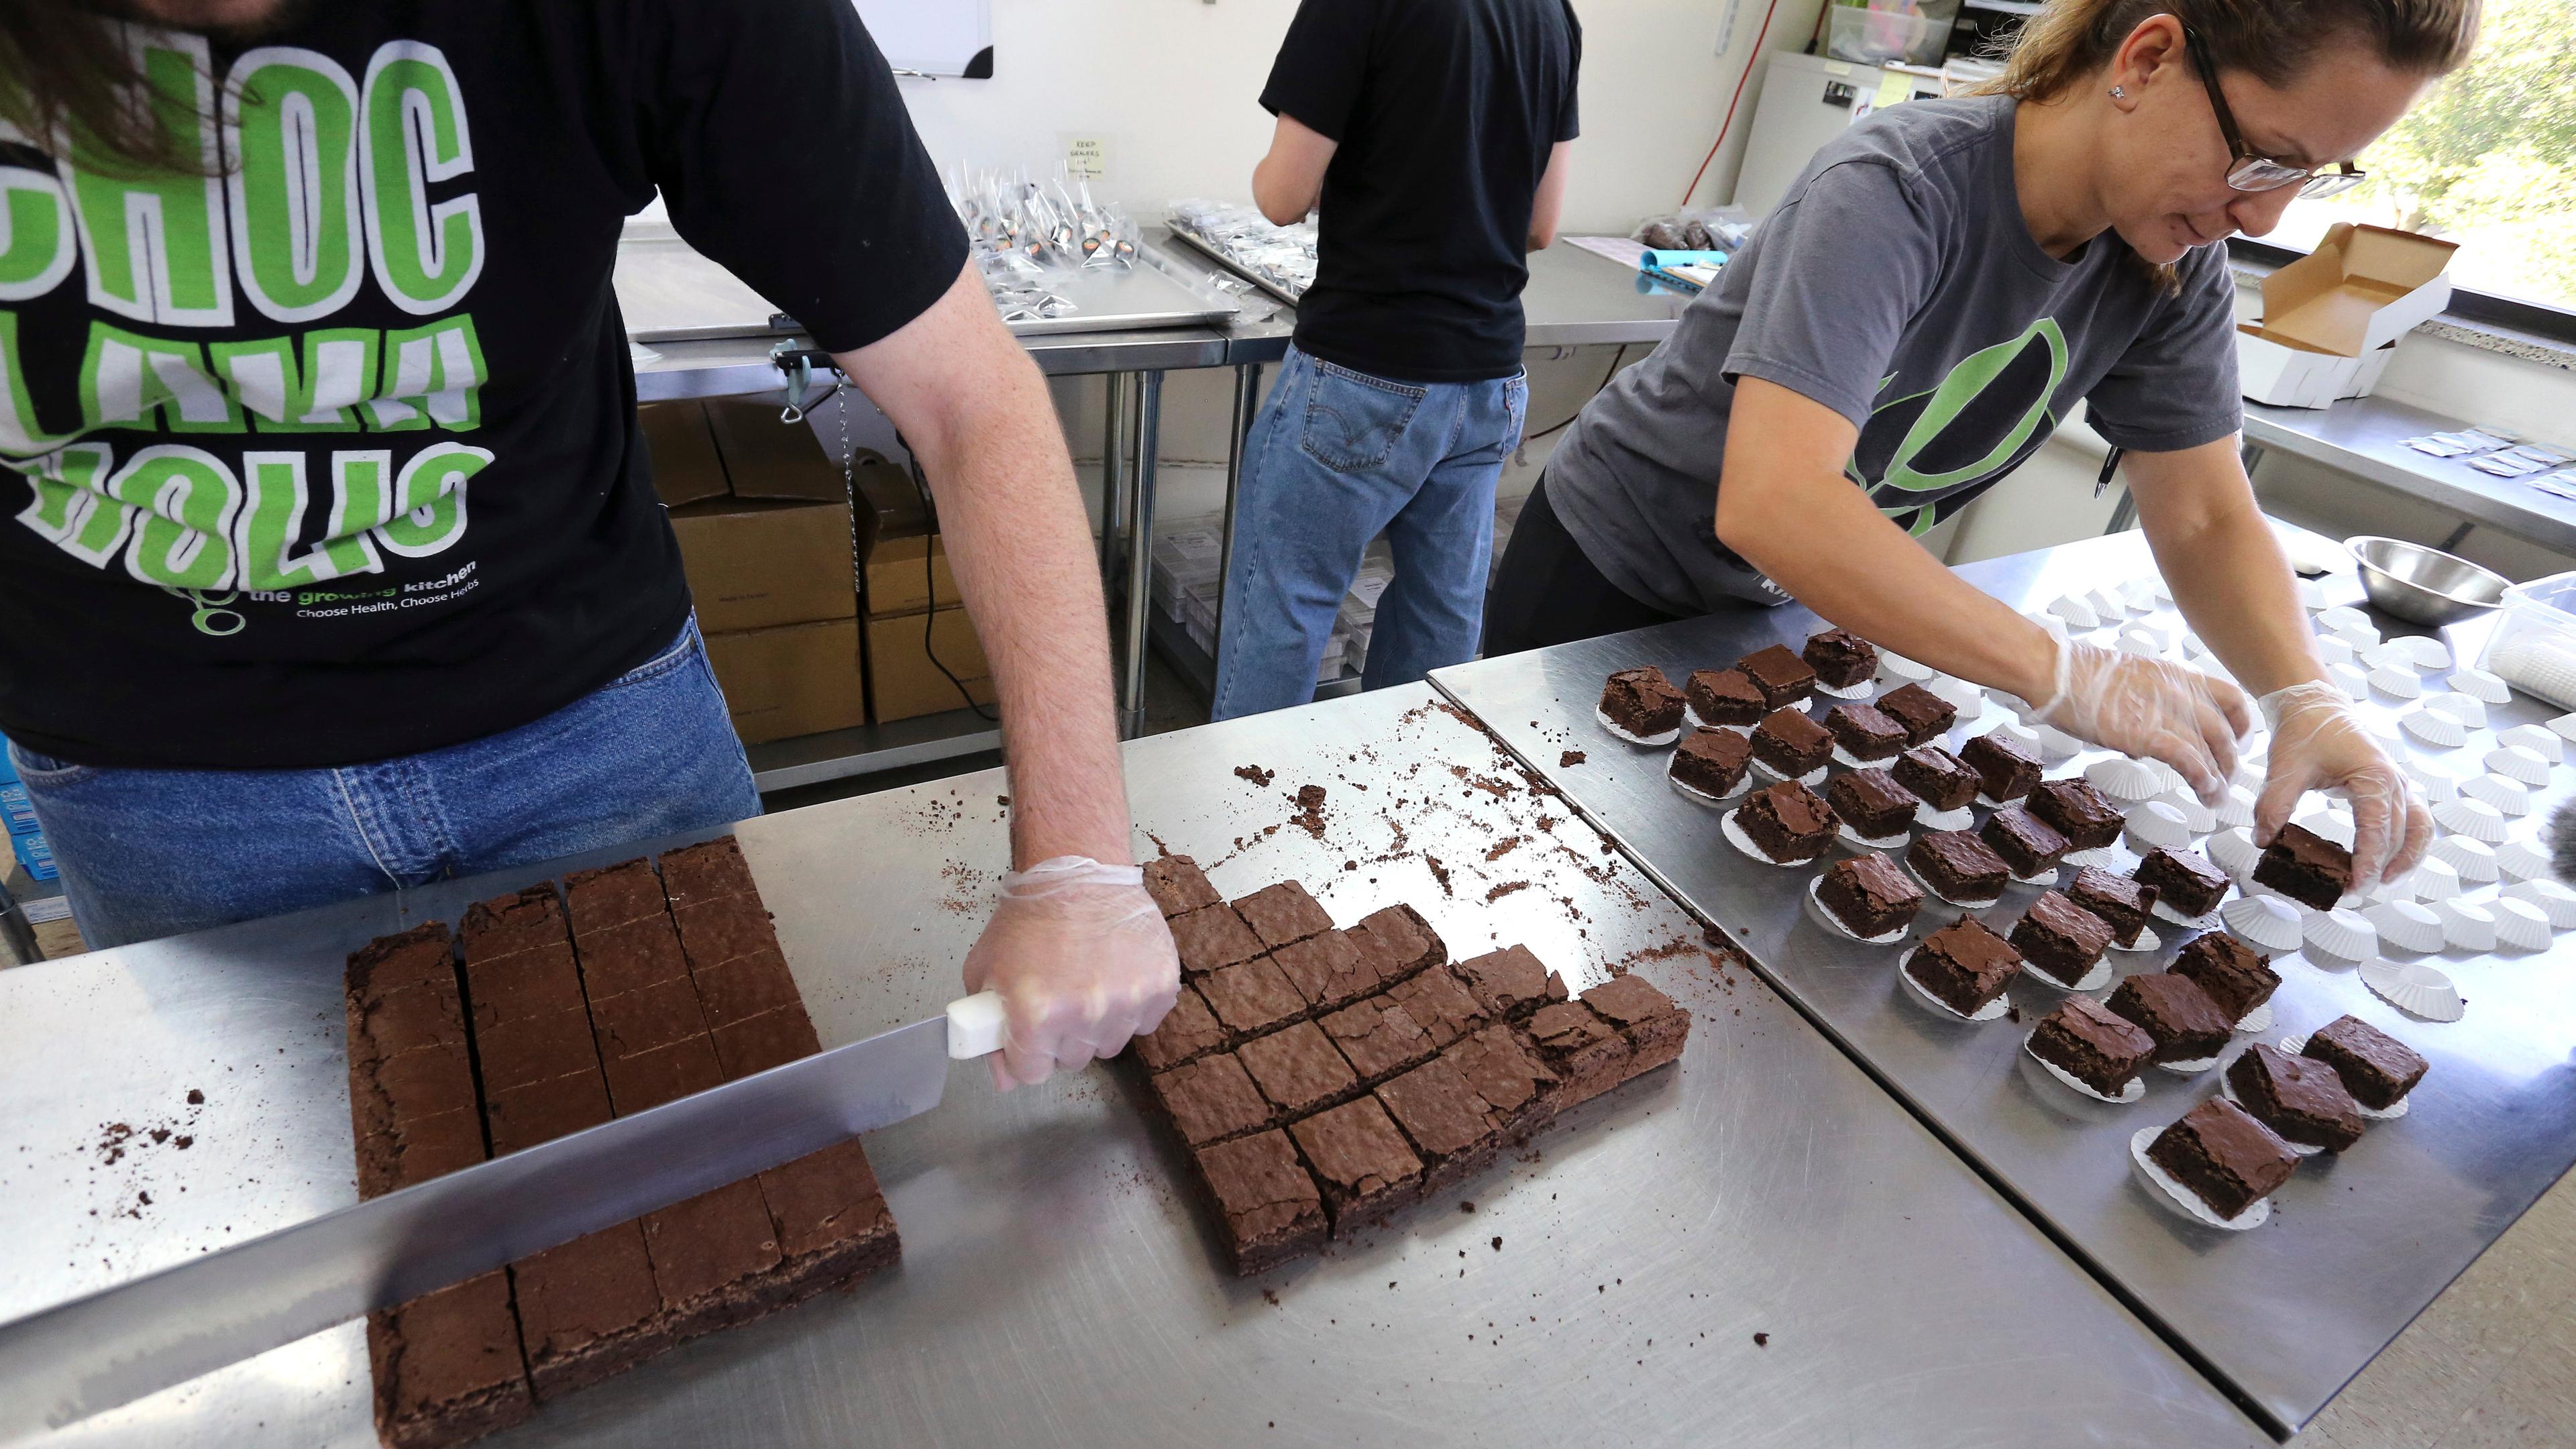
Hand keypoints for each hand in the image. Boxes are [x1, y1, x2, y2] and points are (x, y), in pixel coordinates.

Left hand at [961, 856, 1179, 1090]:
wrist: (1077, 871)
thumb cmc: (1027, 918)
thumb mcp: (985, 970)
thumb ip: (988, 1029)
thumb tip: (1006, 1079)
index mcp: (1036, 1013)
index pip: (1032, 1074)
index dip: (1026, 1054)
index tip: (1028, 1033)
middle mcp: (1084, 1014)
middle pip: (1073, 1060)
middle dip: (1061, 1037)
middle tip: (1057, 997)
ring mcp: (1127, 1001)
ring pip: (1110, 1045)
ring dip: (1097, 1024)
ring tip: (1086, 981)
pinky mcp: (1160, 987)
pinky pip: (1143, 1022)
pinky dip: (1130, 1006)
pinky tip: (1115, 975)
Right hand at [2032, 638, 2253, 803]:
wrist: (2056, 671)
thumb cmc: (2079, 675)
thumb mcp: (2131, 678)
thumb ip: (2150, 703)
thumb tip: (2148, 738)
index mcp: (2176, 675)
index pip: (2231, 697)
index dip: (2241, 724)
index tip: (2238, 742)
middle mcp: (2178, 692)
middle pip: (2224, 730)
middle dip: (2229, 761)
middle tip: (2226, 780)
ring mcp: (2163, 712)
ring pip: (2210, 748)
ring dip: (2218, 778)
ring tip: (2216, 799)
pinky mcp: (2145, 734)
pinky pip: (2187, 759)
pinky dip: (2201, 779)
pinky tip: (2204, 793)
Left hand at [2253, 682, 2432, 896]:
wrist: (2316, 706)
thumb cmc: (2304, 733)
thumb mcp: (2284, 769)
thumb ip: (2273, 805)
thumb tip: (2263, 841)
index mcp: (2374, 777)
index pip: (2378, 830)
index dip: (2368, 863)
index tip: (2354, 887)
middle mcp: (2394, 782)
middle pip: (2400, 835)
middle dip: (2381, 868)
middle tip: (2354, 892)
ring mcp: (2399, 784)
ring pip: (2419, 830)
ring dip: (2406, 859)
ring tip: (2382, 882)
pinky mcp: (2393, 788)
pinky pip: (2415, 821)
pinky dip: (2408, 844)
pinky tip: (2389, 862)